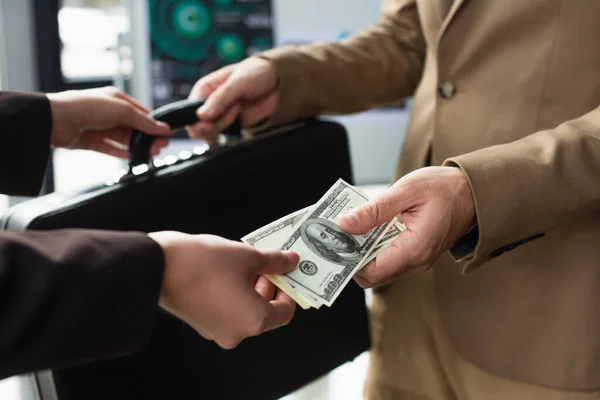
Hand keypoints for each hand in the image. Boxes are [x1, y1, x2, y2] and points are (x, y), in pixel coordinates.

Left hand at [47, 87, 171, 157]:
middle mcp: (109, 112)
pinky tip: (134, 157)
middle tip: (161, 147)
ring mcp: (100, 127)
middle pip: (134, 127)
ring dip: (138, 146)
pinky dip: (123, 153)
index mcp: (117, 99)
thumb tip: (163, 128)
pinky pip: (111, 148)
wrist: (56, 119)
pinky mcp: (92, 141)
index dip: (154, 124)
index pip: (141, 112)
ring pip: (124, 139)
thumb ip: (144, 122)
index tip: (166, 134)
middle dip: (148, 137)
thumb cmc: (86, 106)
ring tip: (151, 154)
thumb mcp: (122, 110)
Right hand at [148, 232, 299, 348]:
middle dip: (269, 286)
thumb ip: (274, 261)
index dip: (288, 289)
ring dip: (251, 289)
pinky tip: (229, 272)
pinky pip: (228, 312)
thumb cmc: (204, 263)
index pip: (285, 312)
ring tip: (247, 263)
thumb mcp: (248, 256)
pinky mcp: (202, 324)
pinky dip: (234, 295)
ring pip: (245, 312)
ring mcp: (217, 331)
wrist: (158, 267)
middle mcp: (237, 333)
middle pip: (265, 313)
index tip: (286, 272)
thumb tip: (291, 261)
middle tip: (268, 263)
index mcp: (254, 321)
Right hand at [187, 57, 277, 142]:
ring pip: (209, 134)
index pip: (188, 110)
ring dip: (223, 126)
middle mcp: (209, 104)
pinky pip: (223, 136)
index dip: (197, 119)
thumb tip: (201, 115)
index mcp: (204, 89)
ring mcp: (220, 116)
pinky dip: (230, 133)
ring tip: (238, 109)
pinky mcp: (232, 125)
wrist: (279, 82)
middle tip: (228, 115)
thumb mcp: (238, 82)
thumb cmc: (256, 73)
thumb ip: (220, 98)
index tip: (210, 119)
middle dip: (211, 125)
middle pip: (196, 126)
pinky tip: (239, 119)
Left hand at [338, 166, 476, 287]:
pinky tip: (367, 227)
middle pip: (372, 274)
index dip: (349, 261)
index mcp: (414, 250)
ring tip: (350, 227)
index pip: (371, 272)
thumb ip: (374, 210)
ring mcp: (416, 260)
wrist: (473, 191)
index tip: (335, 242)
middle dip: (352, 256)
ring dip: (362, 251)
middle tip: (338, 233)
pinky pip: (388, 258)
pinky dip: (374, 247)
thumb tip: (344, 223)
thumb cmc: (445, 188)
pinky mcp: (415, 254)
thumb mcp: (407, 191)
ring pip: (379, 268)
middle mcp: (416, 262)